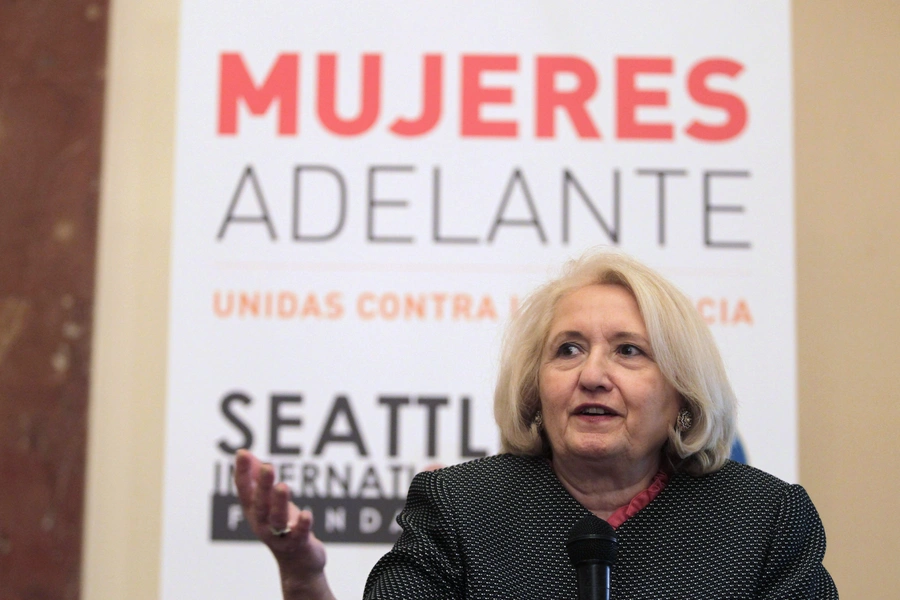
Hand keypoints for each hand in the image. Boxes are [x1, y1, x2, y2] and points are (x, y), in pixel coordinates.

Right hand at [234, 450, 333, 597]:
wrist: (297, 563)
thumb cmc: (281, 526)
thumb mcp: (267, 502)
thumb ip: (256, 478)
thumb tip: (243, 453)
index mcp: (254, 511)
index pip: (245, 491)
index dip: (242, 473)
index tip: (242, 454)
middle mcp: (262, 524)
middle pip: (260, 504)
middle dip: (263, 486)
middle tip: (268, 466)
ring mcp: (279, 536)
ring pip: (277, 519)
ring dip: (279, 503)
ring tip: (283, 486)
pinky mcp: (298, 544)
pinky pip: (299, 534)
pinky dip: (302, 525)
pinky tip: (307, 514)